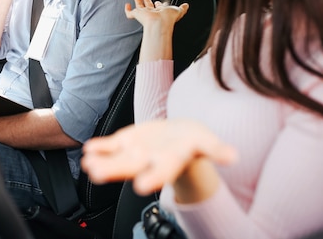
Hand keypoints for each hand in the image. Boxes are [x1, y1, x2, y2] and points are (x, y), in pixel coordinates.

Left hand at [81, 119, 236, 195]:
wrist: (179, 135)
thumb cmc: (194, 140)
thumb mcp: (206, 142)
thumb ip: (216, 150)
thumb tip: (234, 156)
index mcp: (170, 163)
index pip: (161, 172)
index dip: (152, 178)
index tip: (140, 186)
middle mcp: (149, 162)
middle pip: (131, 167)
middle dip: (114, 171)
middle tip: (97, 174)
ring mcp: (135, 153)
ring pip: (116, 160)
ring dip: (101, 162)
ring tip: (88, 164)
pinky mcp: (125, 143)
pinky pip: (110, 147)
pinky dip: (99, 147)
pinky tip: (88, 149)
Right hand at [125, 0, 188, 30]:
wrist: (159, 23)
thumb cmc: (168, 19)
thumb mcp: (178, 11)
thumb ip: (182, 8)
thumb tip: (187, 5)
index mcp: (161, 13)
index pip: (159, 8)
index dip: (160, 5)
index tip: (159, 2)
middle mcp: (152, 14)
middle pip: (148, 5)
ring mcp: (144, 15)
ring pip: (139, 6)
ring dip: (138, 0)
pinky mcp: (137, 15)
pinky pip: (130, 13)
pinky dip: (127, 10)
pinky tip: (127, 5)